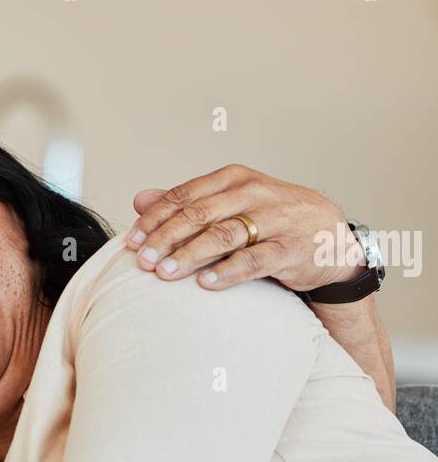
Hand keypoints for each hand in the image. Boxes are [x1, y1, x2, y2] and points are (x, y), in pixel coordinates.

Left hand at [126, 164, 364, 293]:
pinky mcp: (289, 248)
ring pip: (224, 235)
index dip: (155, 219)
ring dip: (189, 255)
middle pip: (199, 214)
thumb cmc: (271, 219)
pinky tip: (205, 283)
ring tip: (163, 273)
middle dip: (165, 238)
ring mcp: (275, 219)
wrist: (329, 235)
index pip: (185, 195)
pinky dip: (227, 271)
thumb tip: (139, 199)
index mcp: (234, 178)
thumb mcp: (230, 203)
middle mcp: (254, 193)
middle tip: (141, 261)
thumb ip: (186, 202)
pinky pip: (254, 260)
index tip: (132, 241)